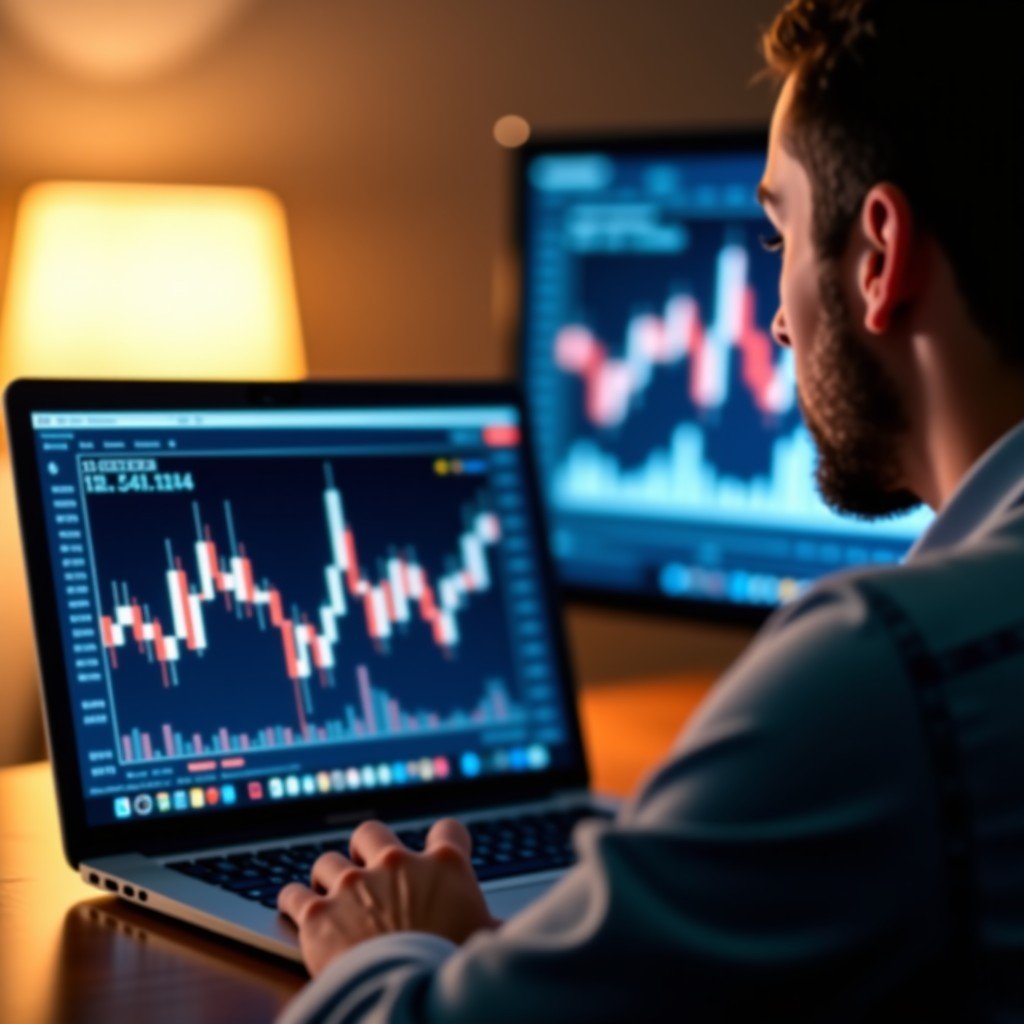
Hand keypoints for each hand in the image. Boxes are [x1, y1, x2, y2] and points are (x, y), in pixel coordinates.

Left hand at [277, 817, 499, 974]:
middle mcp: (396, 865)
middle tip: (366, 869)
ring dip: (328, 877)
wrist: (407, 1000)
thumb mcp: (488, 945)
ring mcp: (352, 887)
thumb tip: (518, 935)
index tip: (439, 855)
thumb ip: (496, 929)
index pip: (449, 831)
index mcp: (444, 867)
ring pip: (327, 861)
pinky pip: (293, 894)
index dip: (445, 843)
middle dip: (366, 849)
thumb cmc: (453, 972)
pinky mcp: (317, 915)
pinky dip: (294, 901)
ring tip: (331, 896)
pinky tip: (297, 908)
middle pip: (372, 832)